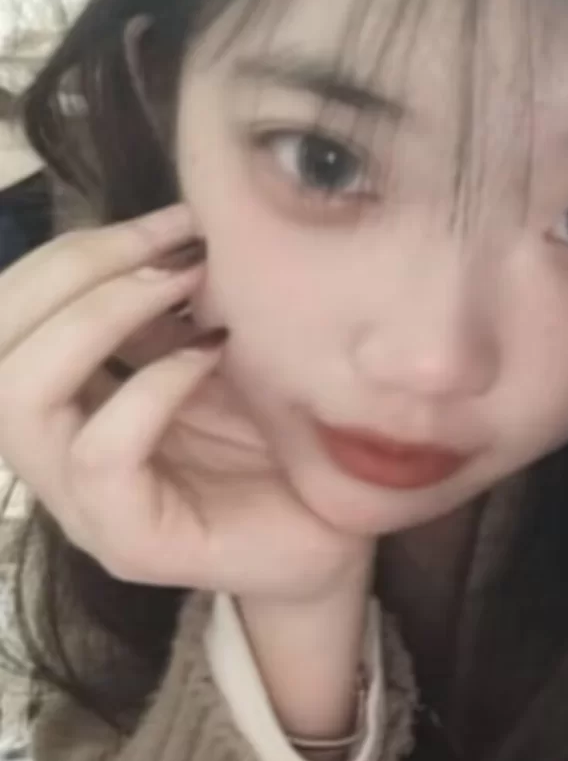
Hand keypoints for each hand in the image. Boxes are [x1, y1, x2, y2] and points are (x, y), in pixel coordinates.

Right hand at [0, 206, 372, 604]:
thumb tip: (172, 223)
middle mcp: (55, 453)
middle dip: (75, 271)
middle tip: (172, 248)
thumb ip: (169, 303)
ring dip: (99, 318)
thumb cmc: (278, 438)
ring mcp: (83, 506)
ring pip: (18, 398)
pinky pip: (100, 454)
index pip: (10, 313)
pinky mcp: (129, 543)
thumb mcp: (213, 349)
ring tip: (182, 288)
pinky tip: (210, 356)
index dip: (74, 250)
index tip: (171, 217)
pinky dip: (151, 386)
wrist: (341, 532)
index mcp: (67, 401)